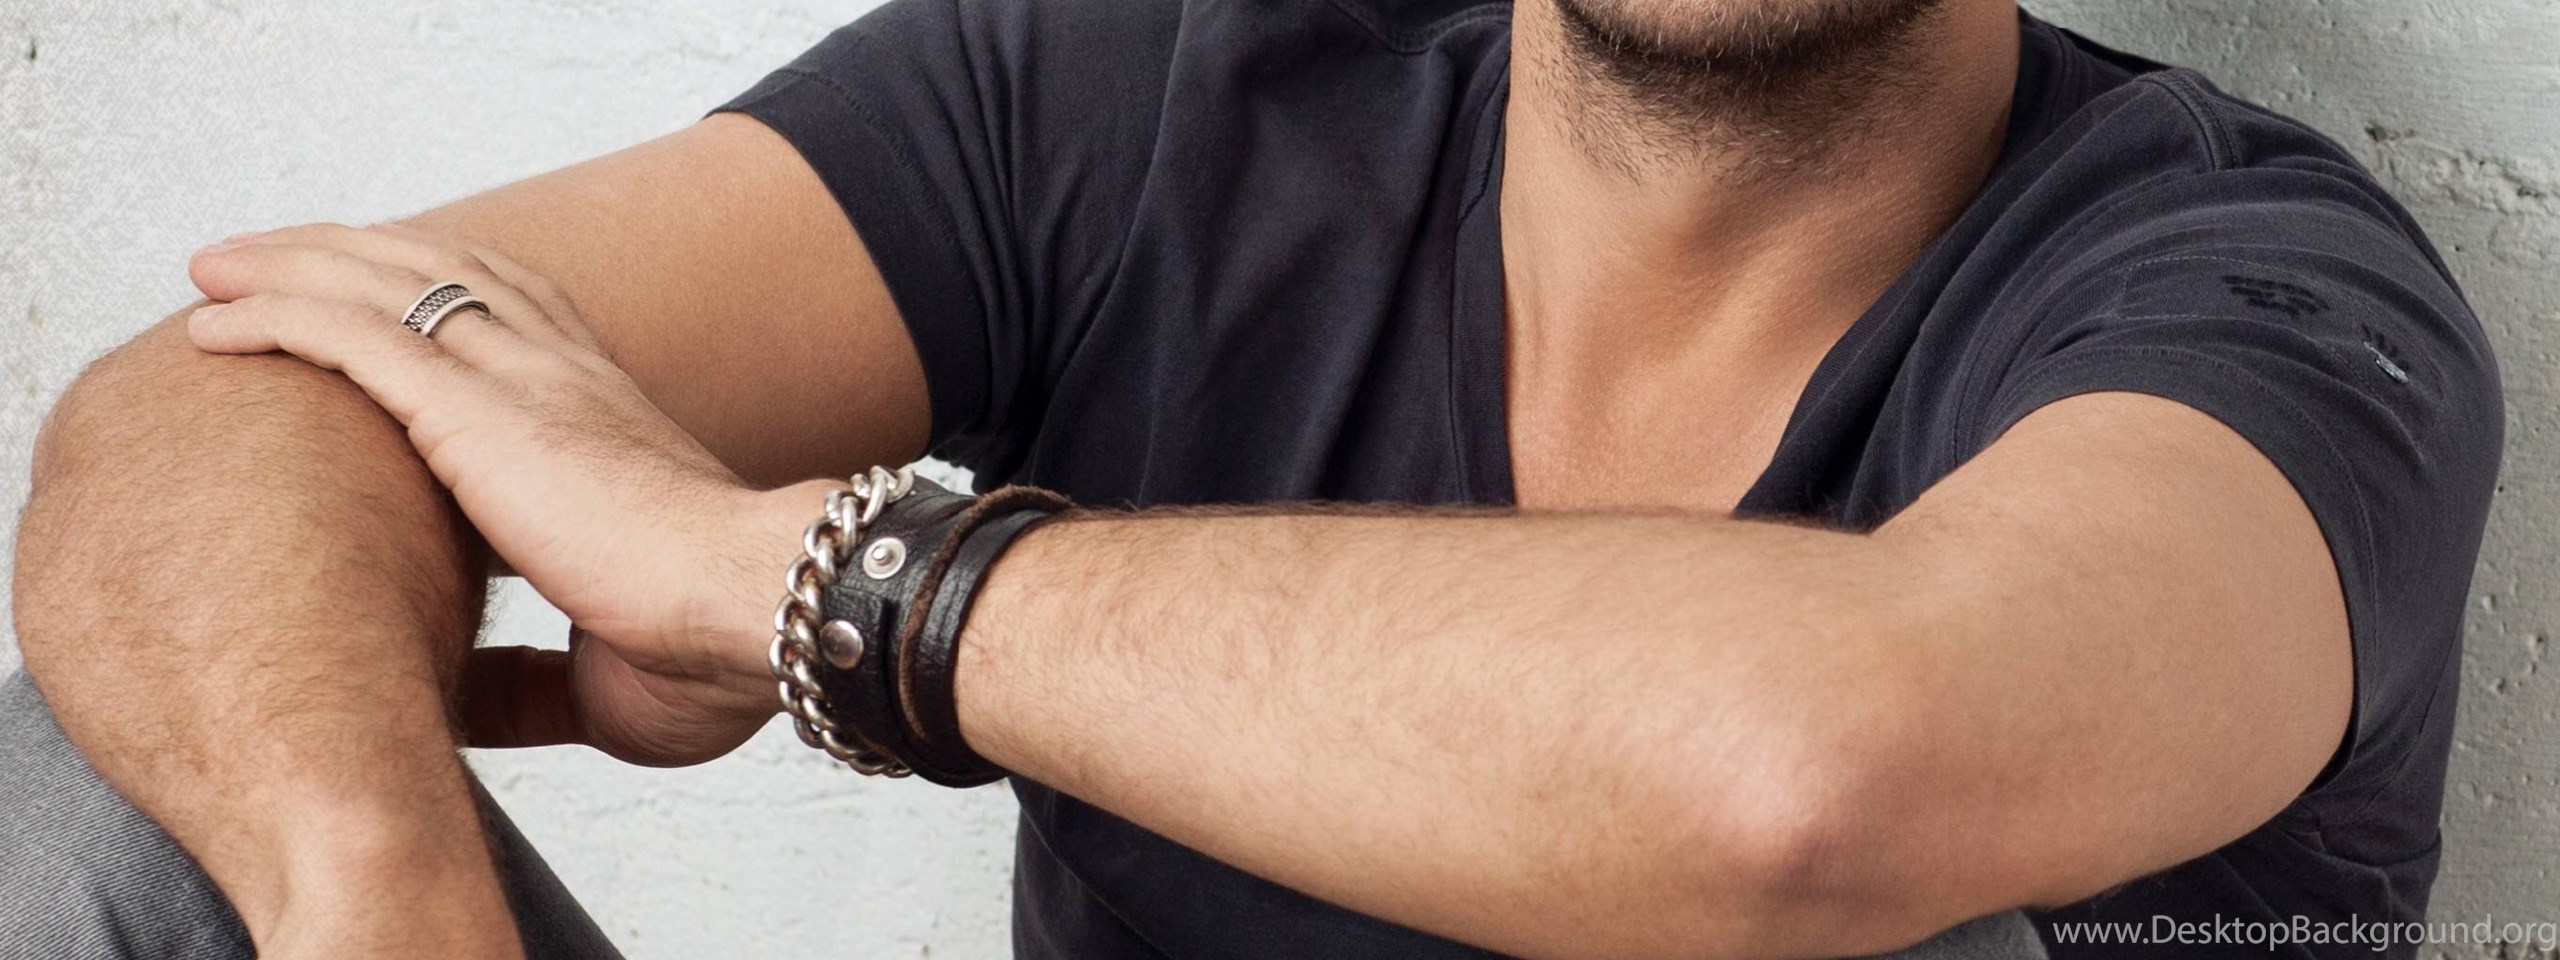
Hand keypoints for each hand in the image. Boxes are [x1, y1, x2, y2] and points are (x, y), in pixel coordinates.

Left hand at [186, 222, 814, 765]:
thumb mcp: (602, 672)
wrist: (758, 610)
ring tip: (215, 267)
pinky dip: (276, 315)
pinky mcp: (478, 413)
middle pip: (441, 272)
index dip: (437, 295)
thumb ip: (525, 677)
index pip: (515, 317)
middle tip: (264, 258)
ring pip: (386, 283)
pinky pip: (353, 335)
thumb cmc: (714, 651)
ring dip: (290, 265)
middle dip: (345, 254)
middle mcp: (563, 378)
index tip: (368, 298)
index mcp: (605, 422)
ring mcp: (521, 385)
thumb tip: (463, 703)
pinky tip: (214, 320)